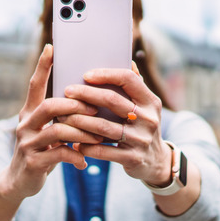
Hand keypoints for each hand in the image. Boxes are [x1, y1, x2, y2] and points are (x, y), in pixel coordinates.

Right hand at [0, 44, 102, 200]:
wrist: (19, 182)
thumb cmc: (42, 151)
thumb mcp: (48, 131)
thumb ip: (62, 117)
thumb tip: (90, 100)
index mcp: (30, 112)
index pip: (35, 84)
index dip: (43, 66)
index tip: (51, 47)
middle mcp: (25, 124)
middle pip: (49, 105)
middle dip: (75, 105)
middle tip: (94, 108)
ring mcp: (27, 143)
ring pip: (57, 130)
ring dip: (82, 132)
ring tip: (98, 137)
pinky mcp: (33, 162)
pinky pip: (59, 154)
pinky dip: (76, 156)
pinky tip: (84, 161)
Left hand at [60, 66, 171, 187]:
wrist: (156, 161)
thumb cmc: (142, 127)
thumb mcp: (145, 106)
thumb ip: (135, 86)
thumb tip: (127, 59)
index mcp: (150, 101)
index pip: (128, 79)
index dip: (106, 74)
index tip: (86, 75)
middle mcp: (148, 118)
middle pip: (112, 100)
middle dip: (86, 94)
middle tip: (67, 91)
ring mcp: (141, 139)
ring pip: (104, 127)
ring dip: (80, 121)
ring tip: (64, 117)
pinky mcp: (133, 158)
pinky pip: (104, 151)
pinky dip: (86, 146)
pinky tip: (74, 142)